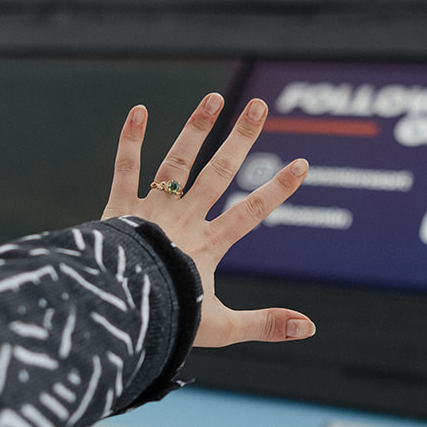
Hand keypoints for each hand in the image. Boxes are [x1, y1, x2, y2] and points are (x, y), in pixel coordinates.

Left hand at [101, 93, 314, 346]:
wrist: (116, 311)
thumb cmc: (167, 322)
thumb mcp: (221, 328)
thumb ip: (265, 324)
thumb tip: (309, 328)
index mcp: (208, 247)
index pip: (251, 212)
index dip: (278, 189)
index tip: (302, 163)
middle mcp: (184, 220)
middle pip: (219, 173)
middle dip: (242, 139)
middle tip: (259, 107)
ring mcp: (152, 209)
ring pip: (177, 162)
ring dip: (196, 128)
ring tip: (213, 97)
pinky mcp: (120, 208)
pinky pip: (125, 168)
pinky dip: (130, 140)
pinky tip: (138, 110)